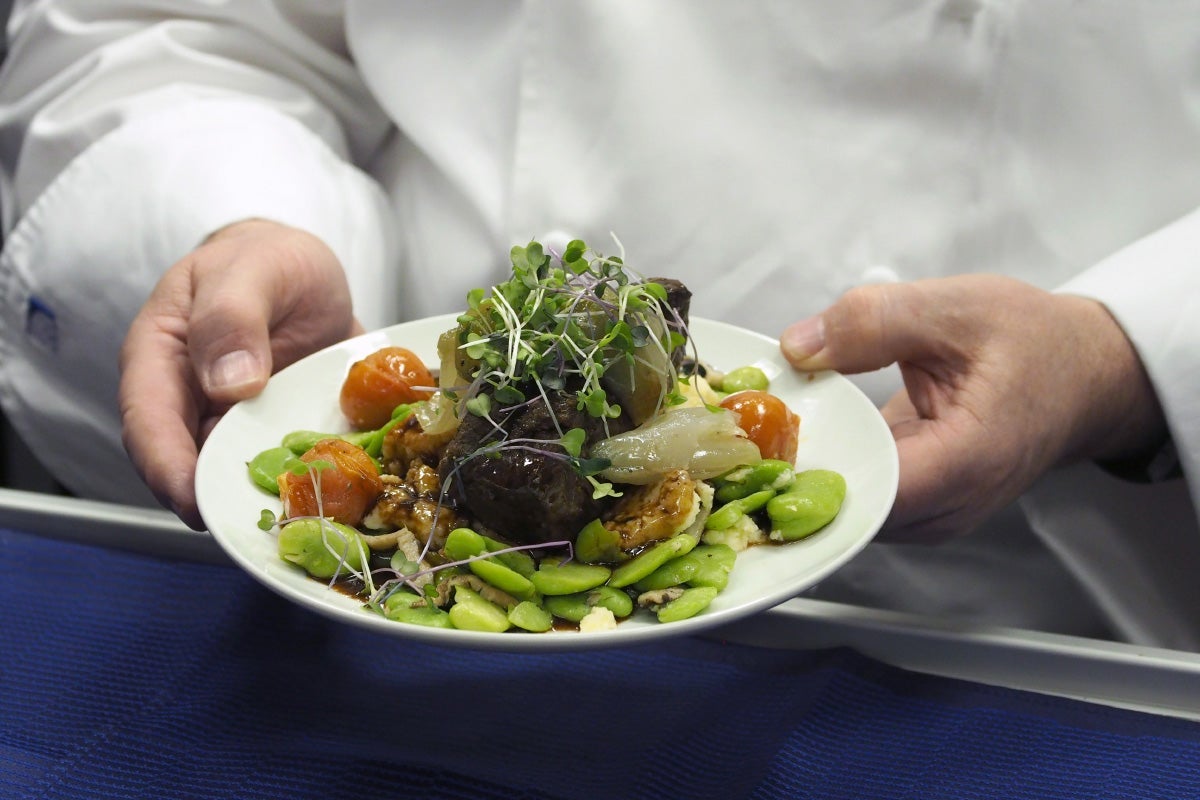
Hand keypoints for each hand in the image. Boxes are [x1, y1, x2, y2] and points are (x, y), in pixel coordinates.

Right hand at [119, 218, 362, 528]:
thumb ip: (233, 314)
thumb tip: (227, 384)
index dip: (167, 467)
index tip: (195, 502)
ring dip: (265, 498)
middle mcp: (190, 400)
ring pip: (237, 474)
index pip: (148, 421)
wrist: (304, 269)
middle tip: (260, 525)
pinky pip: (285, 468)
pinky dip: (304, 483)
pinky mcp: (275, 434)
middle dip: (220, 499)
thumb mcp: (254, 268)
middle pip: (189, 464)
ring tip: (301, 521)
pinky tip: (334, 497)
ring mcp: (234, 423)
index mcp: (160, 357)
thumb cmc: (267, 258)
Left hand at [779, 275, 1166, 542]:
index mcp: (965, 463)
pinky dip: (824, 472)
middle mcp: (948, 508)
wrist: (1084, 374)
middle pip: (844, 514)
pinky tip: (790, 440)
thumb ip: (874, 323)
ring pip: (845, 514)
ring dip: (799, 477)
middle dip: (786, 477)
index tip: (750, 443)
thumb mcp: (956, 308)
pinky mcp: (920, 508)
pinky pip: (859, 500)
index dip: (800, 473)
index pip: (864, 495)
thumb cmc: (1035, 342)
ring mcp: (934, 516)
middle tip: (731, 436)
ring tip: (752, 435)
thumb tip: (796, 347)